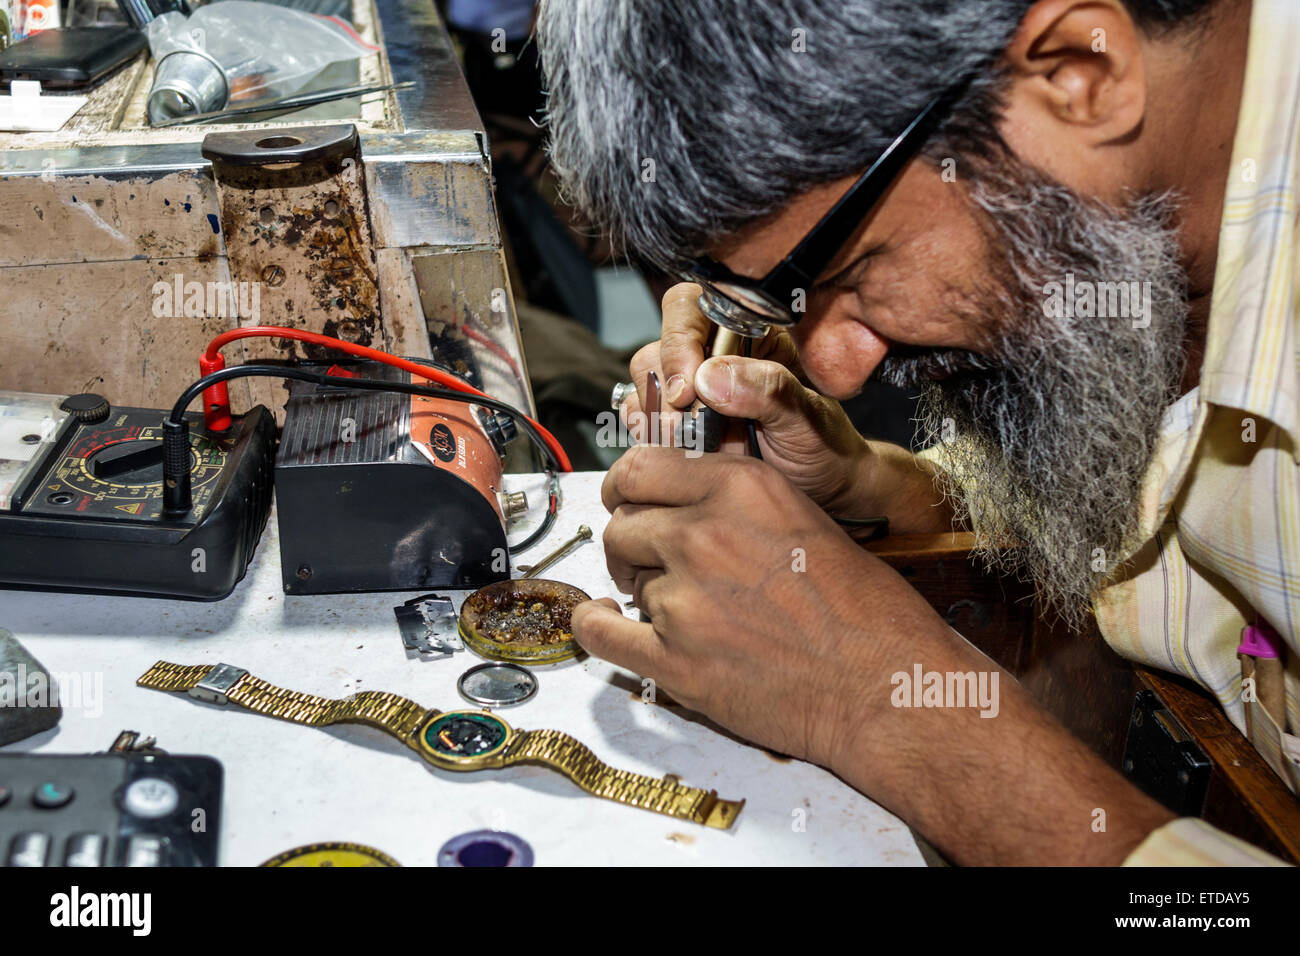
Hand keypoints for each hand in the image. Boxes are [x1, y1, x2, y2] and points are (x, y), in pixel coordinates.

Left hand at [572, 445, 936, 768]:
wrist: (884, 685)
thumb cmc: (861, 609)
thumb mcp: (800, 517)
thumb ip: (735, 500)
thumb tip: (680, 497)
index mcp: (739, 489)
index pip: (639, 468)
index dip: (624, 488)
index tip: (625, 501)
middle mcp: (704, 534)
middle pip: (622, 524)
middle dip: (631, 543)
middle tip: (647, 562)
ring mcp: (684, 599)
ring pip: (625, 581)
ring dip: (643, 591)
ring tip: (685, 610)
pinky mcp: (675, 661)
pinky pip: (601, 634)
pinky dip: (596, 628)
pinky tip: (604, 622)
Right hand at [621, 283, 873, 518]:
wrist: (824, 493)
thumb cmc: (825, 449)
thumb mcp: (808, 419)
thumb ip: (768, 391)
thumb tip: (709, 377)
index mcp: (748, 335)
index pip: (692, 308)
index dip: (679, 341)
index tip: (688, 389)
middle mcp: (713, 356)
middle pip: (658, 345)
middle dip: (664, 386)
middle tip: (685, 427)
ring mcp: (691, 391)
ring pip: (645, 381)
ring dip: (655, 414)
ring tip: (687, 444)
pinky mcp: (677, 424)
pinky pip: (641, 416)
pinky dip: (648, 434)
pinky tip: (676, 452)